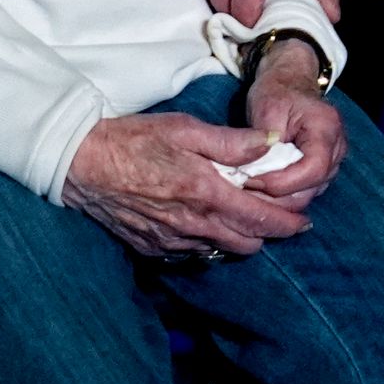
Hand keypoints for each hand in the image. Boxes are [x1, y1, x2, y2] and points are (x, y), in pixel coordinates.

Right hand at [63, 113, 310, 260]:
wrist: (79, 164)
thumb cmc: (134, 139)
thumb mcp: (187, 129)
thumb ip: (232, 142)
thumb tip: (271, 144)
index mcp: (204, 194)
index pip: (260, 220)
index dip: (288, 224)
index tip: (305, 221)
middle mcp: (189, 224)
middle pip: (246, 243)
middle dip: (267, 233)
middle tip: (279, 216)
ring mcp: (167, 241)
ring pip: (220, 251)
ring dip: (238, 238)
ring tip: (247, 217)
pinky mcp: (150, 247)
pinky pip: (191, 254)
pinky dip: (208, 243)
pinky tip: (210, 223)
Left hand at [239, 38, 346, 210]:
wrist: (290, 84)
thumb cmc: (276, 94)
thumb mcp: (266, 111)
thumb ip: (264, 144)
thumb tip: (253, 175)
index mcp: (326, 128)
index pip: (313, 169)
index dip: (282, 182)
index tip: (250, 178)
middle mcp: (337, 148)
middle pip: (311, 188)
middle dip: (275, 195)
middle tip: (243, 186)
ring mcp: (332, 161)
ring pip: (307, 196)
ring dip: (277, 199)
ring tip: (249, 187)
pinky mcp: (321, 171)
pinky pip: (303, 193)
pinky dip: (281, 197)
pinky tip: (260, 187)